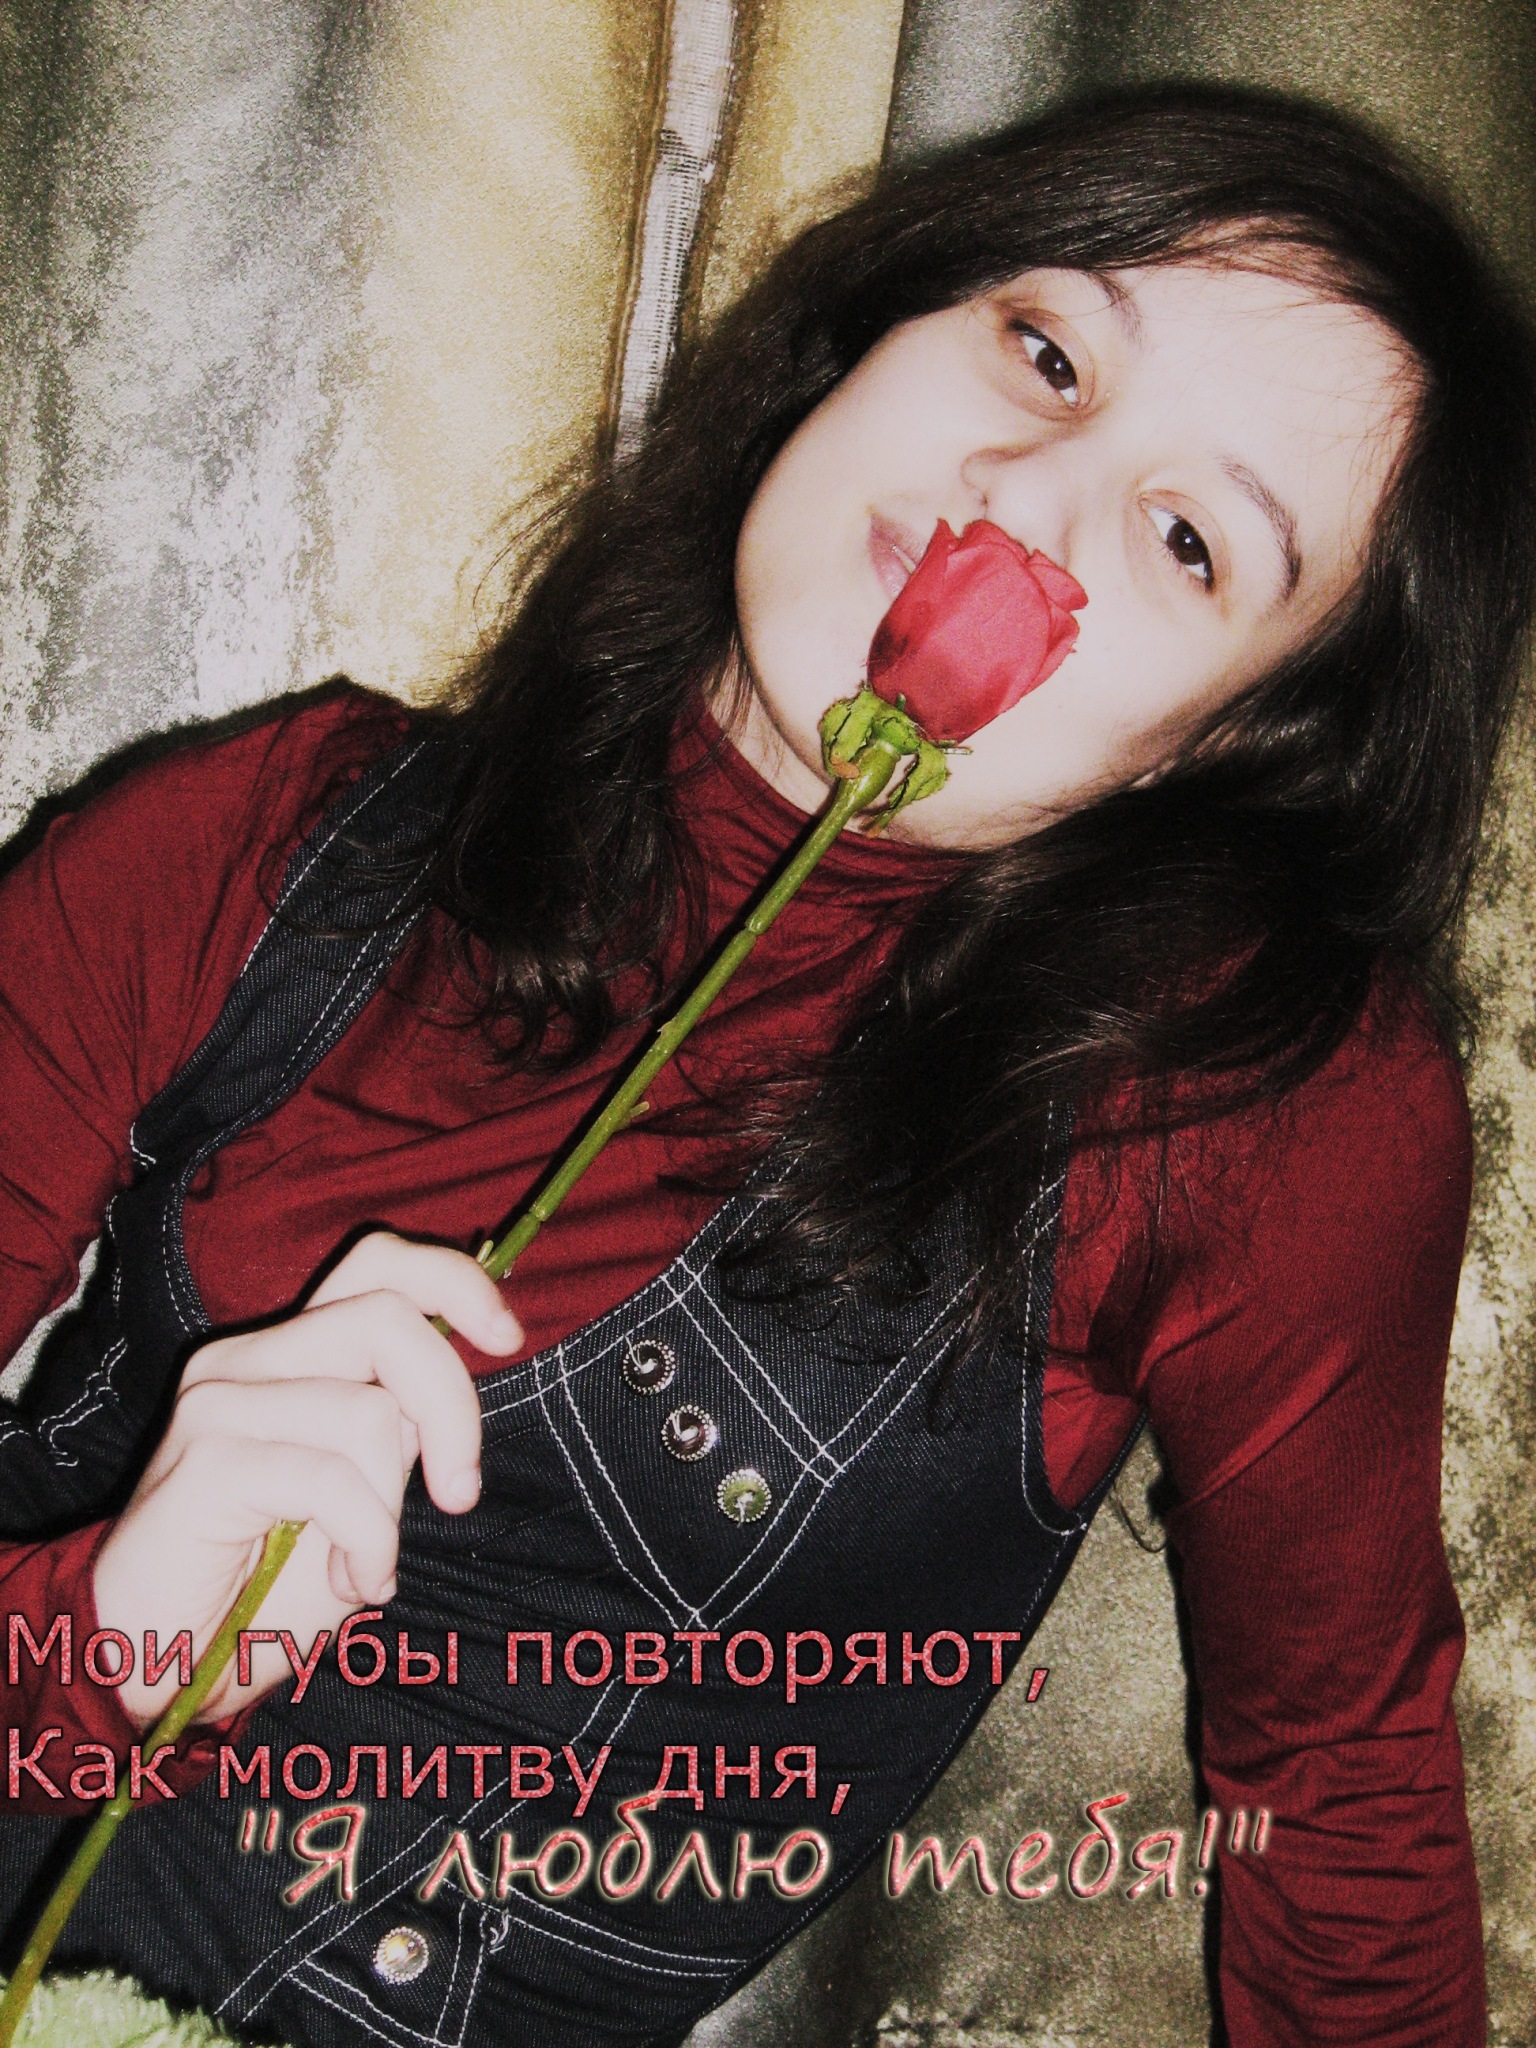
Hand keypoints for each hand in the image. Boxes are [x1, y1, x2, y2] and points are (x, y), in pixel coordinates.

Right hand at [92, 1232, 521, 1729]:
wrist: (161, 1657)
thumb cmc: (264, 1581)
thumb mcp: (358, 1492)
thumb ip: (393, 1429)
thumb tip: (449, 1397)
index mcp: (290, 1351)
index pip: (377, 1263)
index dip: (455, 1282)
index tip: (508, 1338)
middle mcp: (248, 1356)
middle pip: (389, 1318)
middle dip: (452, 1408)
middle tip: (459, 1492)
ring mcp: (220, 1401)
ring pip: (369, 1412)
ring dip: (391, 1510)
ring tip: (367, 1565)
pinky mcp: (206, 1459)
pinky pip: (332, 1481)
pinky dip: (367, 1542)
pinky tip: (353, 1582)